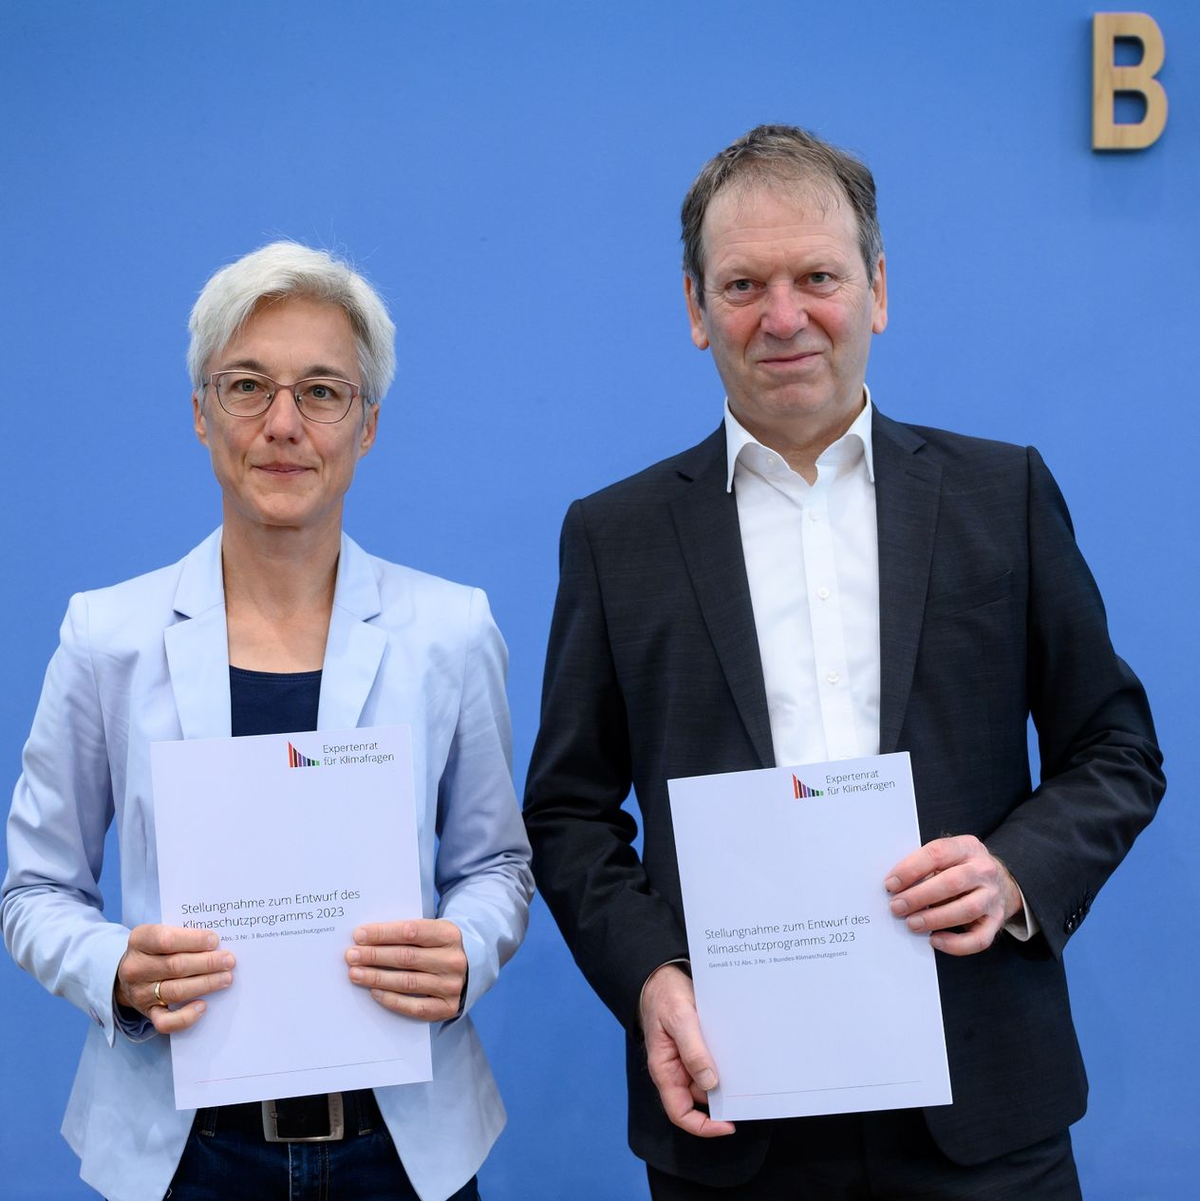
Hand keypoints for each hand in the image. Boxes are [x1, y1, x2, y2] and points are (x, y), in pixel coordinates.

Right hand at [115, 924, 234, 1033]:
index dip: (193, 941)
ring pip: (176, 991)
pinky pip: (165, 1022)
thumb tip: (216, 943)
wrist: (130, 975)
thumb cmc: (156, 949)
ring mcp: (140, 993)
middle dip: (207, 963)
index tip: (214, 941)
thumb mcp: (161, 933)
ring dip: (205, 984)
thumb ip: (184, 934)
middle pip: (175, 966)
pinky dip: (185, 1017)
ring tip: (226, 978)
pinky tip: (203, 1006)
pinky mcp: (147, 1013)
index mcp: (139, 941)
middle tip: (229, 961)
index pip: (166, 940)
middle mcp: (136, 968)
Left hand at [346, 919, 466, 1021]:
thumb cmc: (442, 945)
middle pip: (406, 958)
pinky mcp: (448, 1007)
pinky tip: (374, 992)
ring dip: (377, 977)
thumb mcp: (434, 930)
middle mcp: (453, 960)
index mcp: (450, 934)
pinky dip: (392, 1000)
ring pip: (407, 982)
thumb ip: (408, 933)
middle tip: (351, 955)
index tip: (359, 935)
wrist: (474, 966)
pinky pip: (415, 1007)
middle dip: (374, 956)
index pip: (411, 932)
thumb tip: (367, 939)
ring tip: (355, 973)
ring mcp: (452, 986)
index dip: (382, 933)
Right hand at [639, 964, 734, 1137]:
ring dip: (727, 1079)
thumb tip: (710, 1083)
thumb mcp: (680, 1019)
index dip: (703, 1126)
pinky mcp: (698, 1048)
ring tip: (746, 1070)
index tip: (728, 1125)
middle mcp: (676, 1070)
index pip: (680, 1113)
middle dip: (722, 1100)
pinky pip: (714, 1063)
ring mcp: (687, 1060)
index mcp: (665, 1070)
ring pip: (710, 1081)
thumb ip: (693, 1051)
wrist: (662, 974)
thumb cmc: (664, 995)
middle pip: (700, 1100)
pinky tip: (738, 1053)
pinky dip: (727, 1062)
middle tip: (746, 1093)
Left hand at [885, 835, 1021, 955]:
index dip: (911, 869)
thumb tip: (894, 886)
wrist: (1000, 882)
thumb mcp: (947, 856)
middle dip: (919, 896)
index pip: (937, 853)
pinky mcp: (997, 921)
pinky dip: (956, 944)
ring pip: (967, 909)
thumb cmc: (961, 868)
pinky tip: (935, 940)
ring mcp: (993, 896)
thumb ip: (924, 865)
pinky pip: (979, 938)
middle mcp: (984, 870)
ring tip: (911, 923)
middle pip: (952, 882)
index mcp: (966, 847)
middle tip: (897, 906)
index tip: (891, 884)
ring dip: (935, 918)